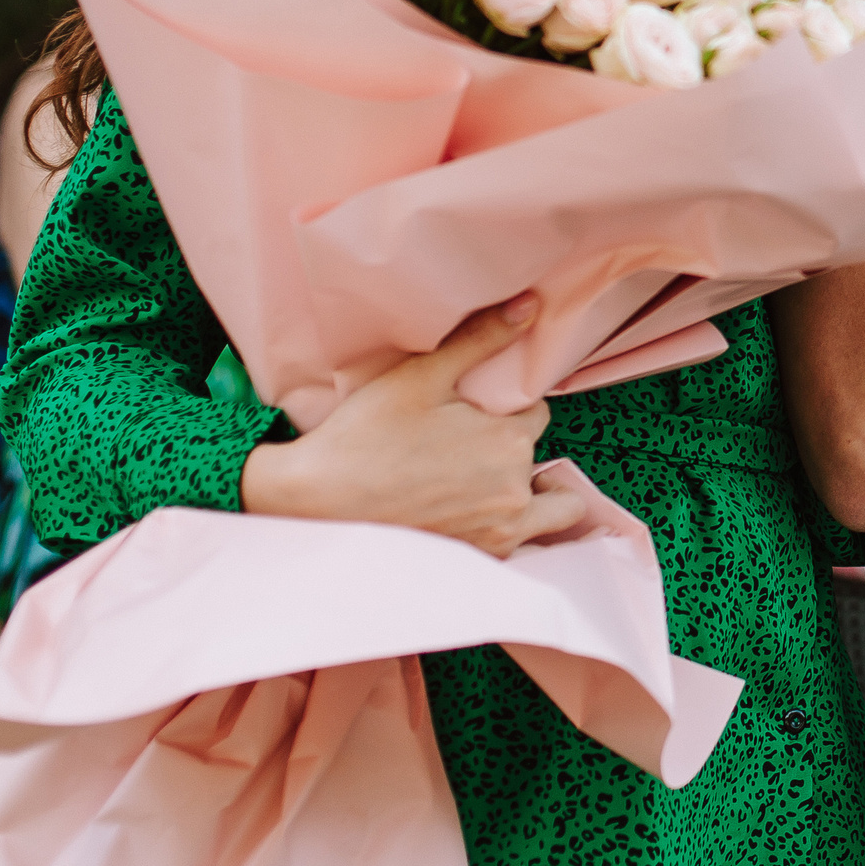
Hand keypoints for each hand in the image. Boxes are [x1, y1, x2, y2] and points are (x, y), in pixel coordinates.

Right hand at [239, 295, 586, 557]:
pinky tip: (470, 512)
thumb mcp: (422, 376)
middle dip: (523, 453)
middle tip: (477, 448)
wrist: (315, 501)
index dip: (511, 410)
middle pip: (543, 461)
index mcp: (509, 443)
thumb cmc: (365, 434)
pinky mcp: (479, 559)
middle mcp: (514, 492)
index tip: (479, 413)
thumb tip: (531, 306)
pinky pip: (521, 543)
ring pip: (548, 511)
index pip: (538, 415)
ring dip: (532, 495)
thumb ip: (481, 340)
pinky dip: (510, 528)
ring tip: (488, 482)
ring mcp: (500, 533)